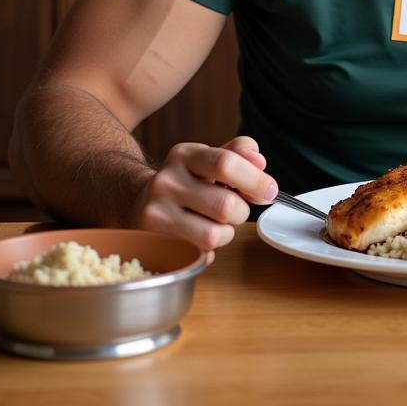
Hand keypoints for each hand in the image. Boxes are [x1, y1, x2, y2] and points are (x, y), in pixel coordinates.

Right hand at [134, 135, 277, 262]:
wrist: (137, 201)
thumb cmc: (187, 180)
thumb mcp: (209, 158)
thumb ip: (239, 154)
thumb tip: (260, 162)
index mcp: (185, 155)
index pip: (226, 163)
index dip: (255, 180)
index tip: (270, 191)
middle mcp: (166, 181)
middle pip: (226, 205)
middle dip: (242, 211)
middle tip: (236, 209)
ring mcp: (156, 213)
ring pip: (215, 234)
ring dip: (228, 232)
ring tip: (217, 222)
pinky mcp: (153, 241)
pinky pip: (201, 252)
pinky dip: (212, 247)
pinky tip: (201, 234)